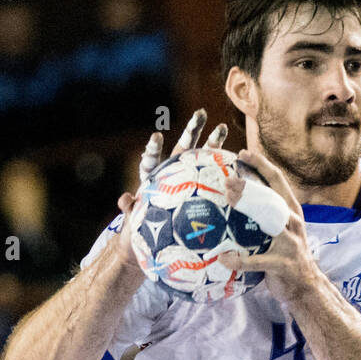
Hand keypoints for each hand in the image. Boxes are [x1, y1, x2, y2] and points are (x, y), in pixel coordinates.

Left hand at [114, 109, 229, 267]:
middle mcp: (172, 174)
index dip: (153, 149)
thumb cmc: (143, 232)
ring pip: (201, 158)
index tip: (157, 137)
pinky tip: (236, 161)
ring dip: (212, 141)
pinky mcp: (201, 191)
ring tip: (222, 127)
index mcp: (153, 179)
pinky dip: (223, 169)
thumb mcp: (135, 222)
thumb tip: (124, 199)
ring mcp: (189, 180)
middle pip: (182, 149)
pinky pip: (213, 178)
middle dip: (192, 130)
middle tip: (201, 114)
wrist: (159, 245)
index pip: (151, 160)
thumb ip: (130, 209)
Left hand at [218, 147, 319, 307]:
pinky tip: (224, 258)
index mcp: (291, 211)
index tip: (242, 154)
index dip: (261, 165)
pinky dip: (239, 260)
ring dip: (248, 208)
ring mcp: (290, 243)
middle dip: (250, 185)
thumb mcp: (281, 231)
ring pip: (269, 221)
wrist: (307, 287)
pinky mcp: (282, 264)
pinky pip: (258, 261)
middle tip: (228, 179)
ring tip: (227, 201)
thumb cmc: (287, 256)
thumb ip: (266, 216)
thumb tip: (235, 199)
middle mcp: (293, 223)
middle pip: (271, 197)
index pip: (277, 181)